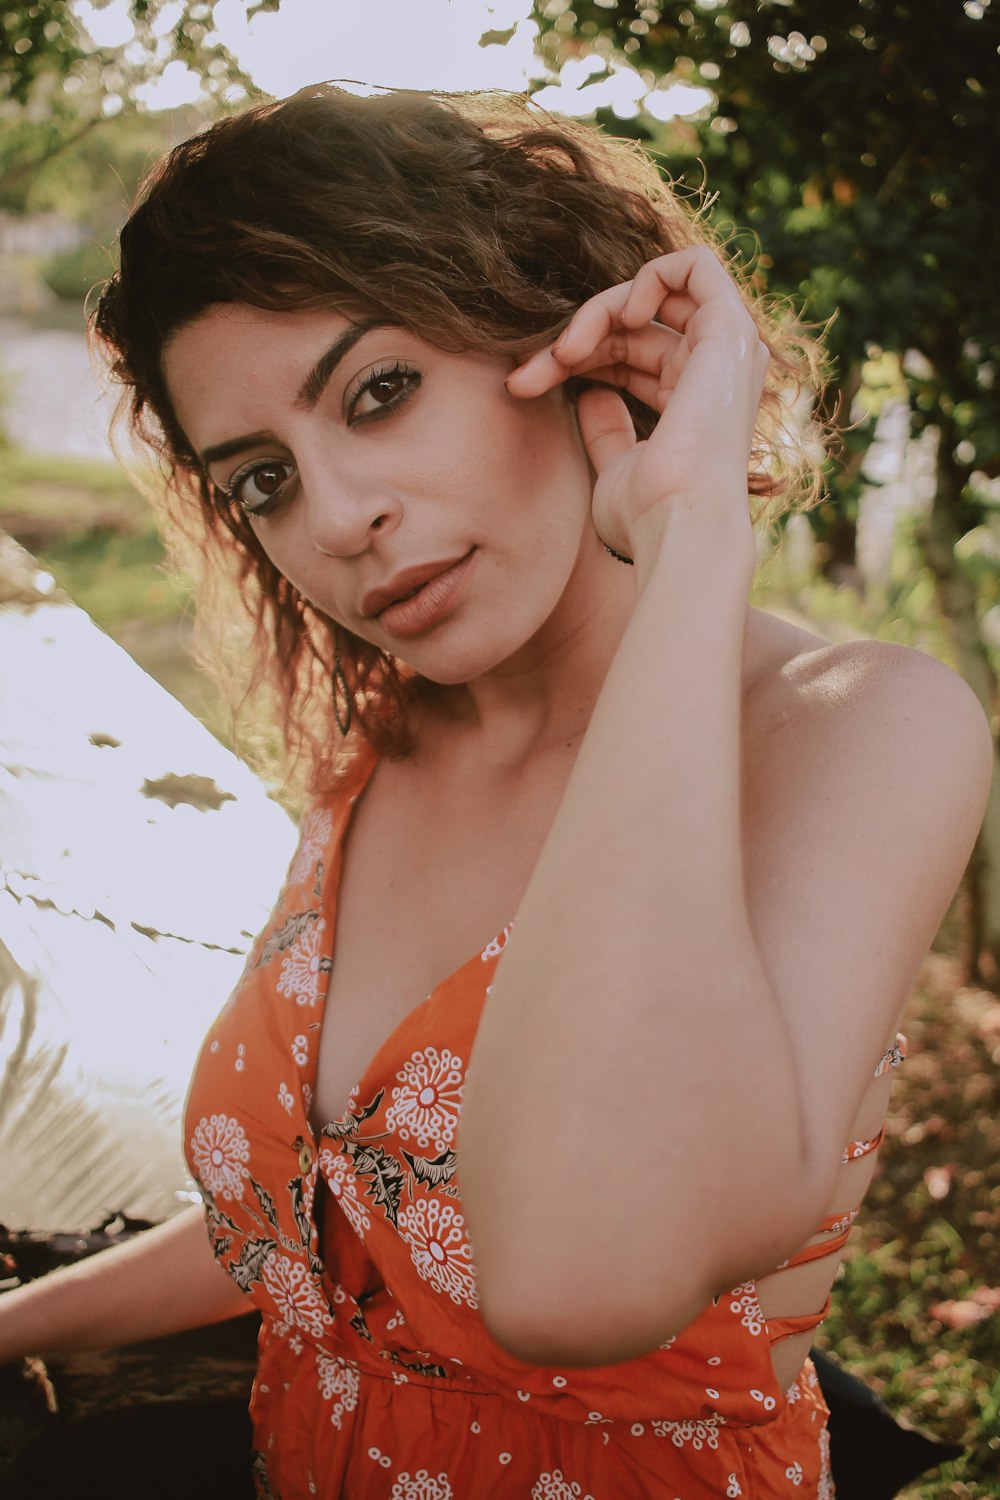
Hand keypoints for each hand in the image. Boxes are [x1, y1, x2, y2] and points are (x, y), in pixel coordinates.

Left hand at [506, 247, 769, 564]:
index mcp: (691, 402)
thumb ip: (606, 430)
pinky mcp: (730, 330)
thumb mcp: (614, 469)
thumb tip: (588, 394)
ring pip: (652, 296)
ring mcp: (726, 350)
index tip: (523, 385)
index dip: (572, 360)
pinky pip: (694, 265)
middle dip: (570, 342)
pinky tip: (618, 315)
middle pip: (630, 327)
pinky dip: (649, 276)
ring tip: (563, 352)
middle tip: (525, 376)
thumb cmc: (647, 517)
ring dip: (595, 313)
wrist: (677, 527)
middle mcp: (714, 373)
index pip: (626, 355)